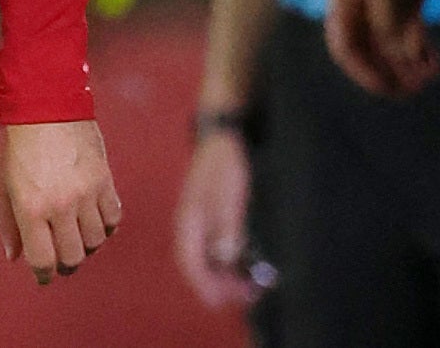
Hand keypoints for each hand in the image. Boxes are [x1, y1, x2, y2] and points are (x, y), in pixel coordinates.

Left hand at [0, 120, 122, 284]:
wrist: (45, 101)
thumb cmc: (17, 142)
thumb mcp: (1, 183)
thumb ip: (7, 223)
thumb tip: (14, 255)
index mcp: (31, 209)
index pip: (43, 260)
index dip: (44, 274)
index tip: (44, 276)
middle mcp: (61, 206)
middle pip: (73, 256)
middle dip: (66, 263)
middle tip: (62, 258)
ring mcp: (86, 193)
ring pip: (96, 239)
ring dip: (86, 244)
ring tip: (78, 236)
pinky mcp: (104, 178)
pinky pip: (114, 216)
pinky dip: (107, 225)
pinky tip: (95, 219)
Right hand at [173, 129, 258, 308]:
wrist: (224, 137)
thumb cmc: (225, 164)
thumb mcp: (228, 195)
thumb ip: (226, 226)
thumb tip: (226, 258)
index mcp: (189, 223)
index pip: (190, 263)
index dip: (203, 286)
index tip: (219, 303)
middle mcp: (191, 227)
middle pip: (200, 265)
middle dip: (220, 285)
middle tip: (246, 297)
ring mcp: (201, 224)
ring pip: (210, 258)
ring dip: (227, 276)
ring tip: (251, 288)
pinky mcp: (213, 219)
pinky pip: (218, 248)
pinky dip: (231, 261)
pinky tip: (247, 266)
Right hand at [323, 0, 439, 97]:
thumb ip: (387, 23)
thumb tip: (402, 56)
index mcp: (343, 6)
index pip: (346, 49)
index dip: (363, 71)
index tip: (384, 86)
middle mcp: (360, 13)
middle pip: (371, 53)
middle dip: (392, 73)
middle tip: (414, 90)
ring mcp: (383, 10)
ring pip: (392, 48)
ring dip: (410, 64)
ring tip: (430, 76)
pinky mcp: (404, 5)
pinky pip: (409, 35)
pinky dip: (420, 49)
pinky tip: (434, 60)